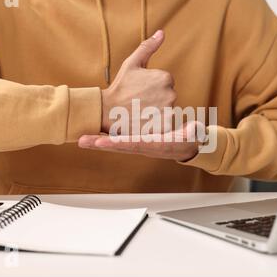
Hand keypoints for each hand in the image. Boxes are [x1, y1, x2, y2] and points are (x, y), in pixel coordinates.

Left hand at [79, 122, 200, 161]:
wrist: (188, 144)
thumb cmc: (191, 138)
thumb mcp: (194, 134)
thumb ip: (194, 132)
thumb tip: (193, 129)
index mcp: (155, 144)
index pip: (133, 143)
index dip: (117, 143)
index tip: (102, 142)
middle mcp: (144, 145)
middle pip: (118, 146)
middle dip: (99, 144)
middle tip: (82, 141)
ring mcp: (139, 143)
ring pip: (115, 143)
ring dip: (98, 141)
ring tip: (82, 138)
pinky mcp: (137, 140)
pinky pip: (119, 140)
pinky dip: (106, 138)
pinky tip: (94, 134)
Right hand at [101, 30, 176, 132]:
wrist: (107, 111)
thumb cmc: (119, 87)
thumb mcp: (131, 63)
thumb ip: (148, 47)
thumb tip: (162, 32)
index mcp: (166, 77)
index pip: (166, 84)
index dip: (152, 88)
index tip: (140, 91)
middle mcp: (171, 93)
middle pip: (168, 97)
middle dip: (156, 100)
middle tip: (139, 102)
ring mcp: (168, 111)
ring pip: (167, 111)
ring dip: (156, 112)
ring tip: (140, 112)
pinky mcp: (164, 127)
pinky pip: (165, 125)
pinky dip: (156, 125)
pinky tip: (144, 121)